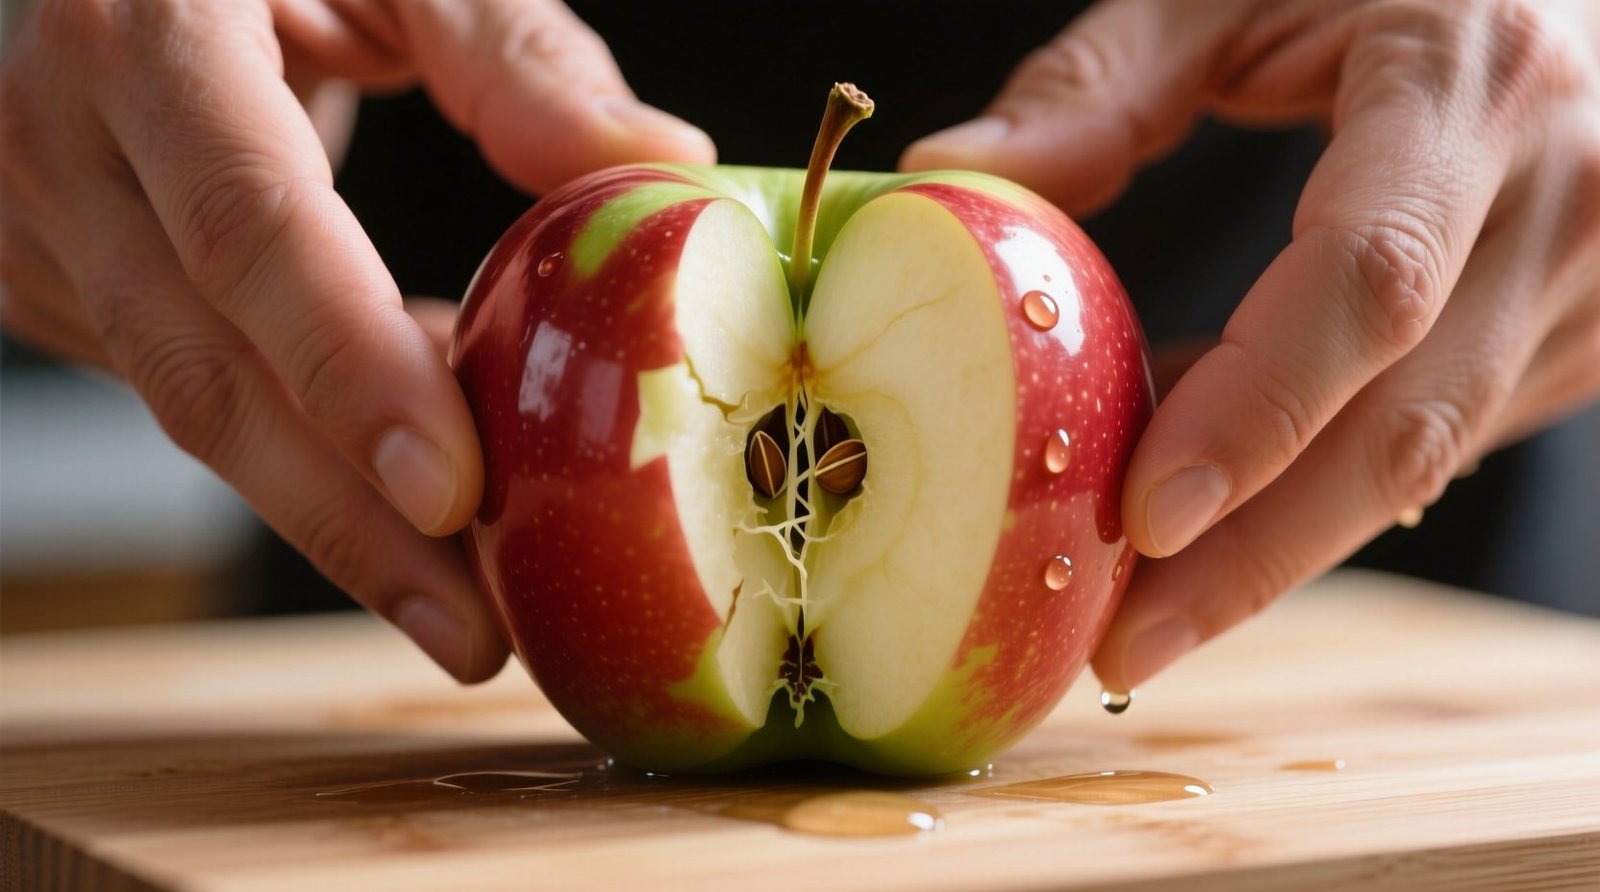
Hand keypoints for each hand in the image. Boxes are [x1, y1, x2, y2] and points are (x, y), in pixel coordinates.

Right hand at [0, 0, 714, 680]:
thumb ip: (511, 53)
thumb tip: (661, 166)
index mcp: (146, 40)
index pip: (250, 235)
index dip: (351, 373)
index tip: (452, 496)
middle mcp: (63, 146)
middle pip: (208, 376)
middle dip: (346, 524)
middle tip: (476, 632)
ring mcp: (42, 226)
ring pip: (192, 412)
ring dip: (332, 518)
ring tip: (465, 607)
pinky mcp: (58, 281)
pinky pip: (193, 392)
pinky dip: (306, 452)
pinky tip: (410, 491)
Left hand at [904, 0, 1599, 690]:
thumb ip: (1100, 84)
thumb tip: (953, 179)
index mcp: (1473, 86)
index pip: (1369, 283)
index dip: (1255, 410)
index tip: (1144, 518)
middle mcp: (1562, 198)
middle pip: (1403, 424)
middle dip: (1256, 560)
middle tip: (1121, 646)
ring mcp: (1590, 283)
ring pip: (1426, 459)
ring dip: (1281, 549)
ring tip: (1145, 614)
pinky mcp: (1579, 336)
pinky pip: (1441, 441)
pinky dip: (1323, 490)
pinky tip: (1226, 514)